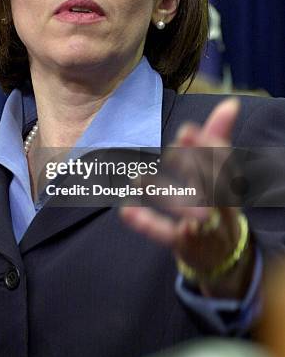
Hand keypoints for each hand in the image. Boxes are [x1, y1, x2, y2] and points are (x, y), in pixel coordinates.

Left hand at [120, 98, 253, 297]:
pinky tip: (126, 211)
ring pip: (188, 211)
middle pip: (213, 187)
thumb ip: (219, 136)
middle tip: (168, 150)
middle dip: (193, 168)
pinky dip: (148, 224)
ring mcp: (204, 226)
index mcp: (230, 183)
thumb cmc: (217, 201)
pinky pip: (167, 235)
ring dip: (163, 194)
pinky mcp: (186, 244)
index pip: (224, 163)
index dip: (208, 147)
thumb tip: (231, 103)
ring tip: (137, 179)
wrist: (221, 254)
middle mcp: (222, 205)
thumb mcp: (221, 171)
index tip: (185, 129)